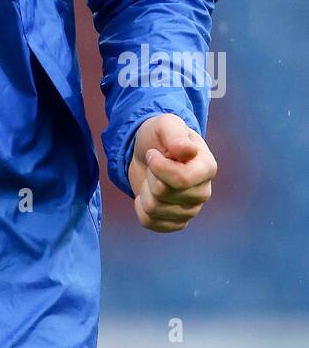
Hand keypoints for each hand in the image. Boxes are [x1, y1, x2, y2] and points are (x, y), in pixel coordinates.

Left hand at [127, 113, 216, 232]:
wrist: (148, 151)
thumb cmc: (159, 136)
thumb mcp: (165, 124)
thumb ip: (175, 135)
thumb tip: (188, 151)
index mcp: (207, 167)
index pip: (182, 179)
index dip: (158, 167)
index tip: (152, 153)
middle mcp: (203, 192)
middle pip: (163, 193)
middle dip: (150, 175)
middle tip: (153, 164)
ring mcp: (191, 210)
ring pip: (154, 209)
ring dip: (144, 190)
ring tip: (151, 178)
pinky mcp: (176, 222)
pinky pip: (151, 223)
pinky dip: (140, 208)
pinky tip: (146, 194)